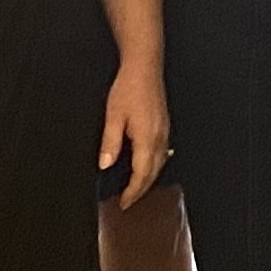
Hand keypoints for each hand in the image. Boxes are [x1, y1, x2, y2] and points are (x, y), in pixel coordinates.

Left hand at [101, 62, 171, 206]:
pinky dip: (154, 165)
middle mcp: (160, 139)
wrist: (145, 68)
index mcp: (147, 140)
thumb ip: (110, 143)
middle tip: (129, 201)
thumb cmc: (129, 88)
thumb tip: (105, 165)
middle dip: (141, 190)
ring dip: (148, 179)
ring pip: (160, 164)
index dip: (132, 192)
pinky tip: (148, 165)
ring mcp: (164, 132)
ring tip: (136, 187)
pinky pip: (163, 153)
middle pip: (153, 173)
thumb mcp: (113, 116)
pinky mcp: (164, 126)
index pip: (141, 175)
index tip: (123, 203)